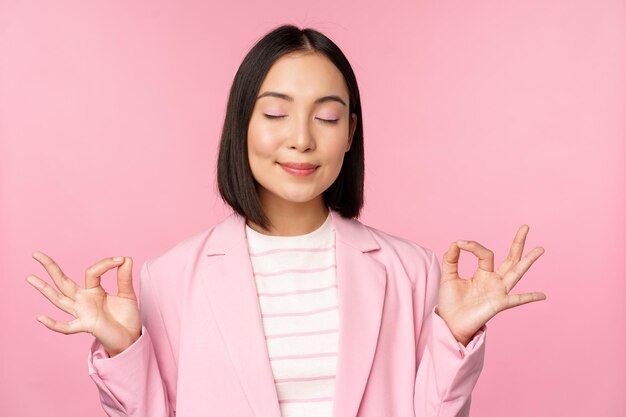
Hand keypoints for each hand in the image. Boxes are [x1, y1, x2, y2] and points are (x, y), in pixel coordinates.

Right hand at [26, 252, 141, 356]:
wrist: (130, 337)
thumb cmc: (126, 316)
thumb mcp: (127, 293)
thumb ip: (125, 277)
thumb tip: (126, 257)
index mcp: (93, 290)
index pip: (91, 272)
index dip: (105, 263)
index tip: (121, 259)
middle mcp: (83, 300)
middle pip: (63, 282)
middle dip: (50, 268)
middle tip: (36, 254)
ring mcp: (82, 313)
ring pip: (59, 300)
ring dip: (44, 289)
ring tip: (30, 277)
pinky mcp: (86, 326)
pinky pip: (66, 327)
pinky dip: (54, 324)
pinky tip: (40, 317)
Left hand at [437, 225, 545, 345]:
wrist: (449, 322)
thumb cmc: (450, 301)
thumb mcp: (448, 276)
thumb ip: (451, 259)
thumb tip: (455, 243)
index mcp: (483, 273)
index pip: (485, 253)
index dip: (473, 246)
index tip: (460, 243)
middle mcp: (494, 281)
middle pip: (510, 259)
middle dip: (517, 243)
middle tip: (525, 227)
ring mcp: (499, 292)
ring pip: (516, 272)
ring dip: (528, 261)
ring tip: (540, 249)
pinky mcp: (499, 303)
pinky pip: (517, 300)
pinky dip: (529, 297)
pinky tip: (543, 295)